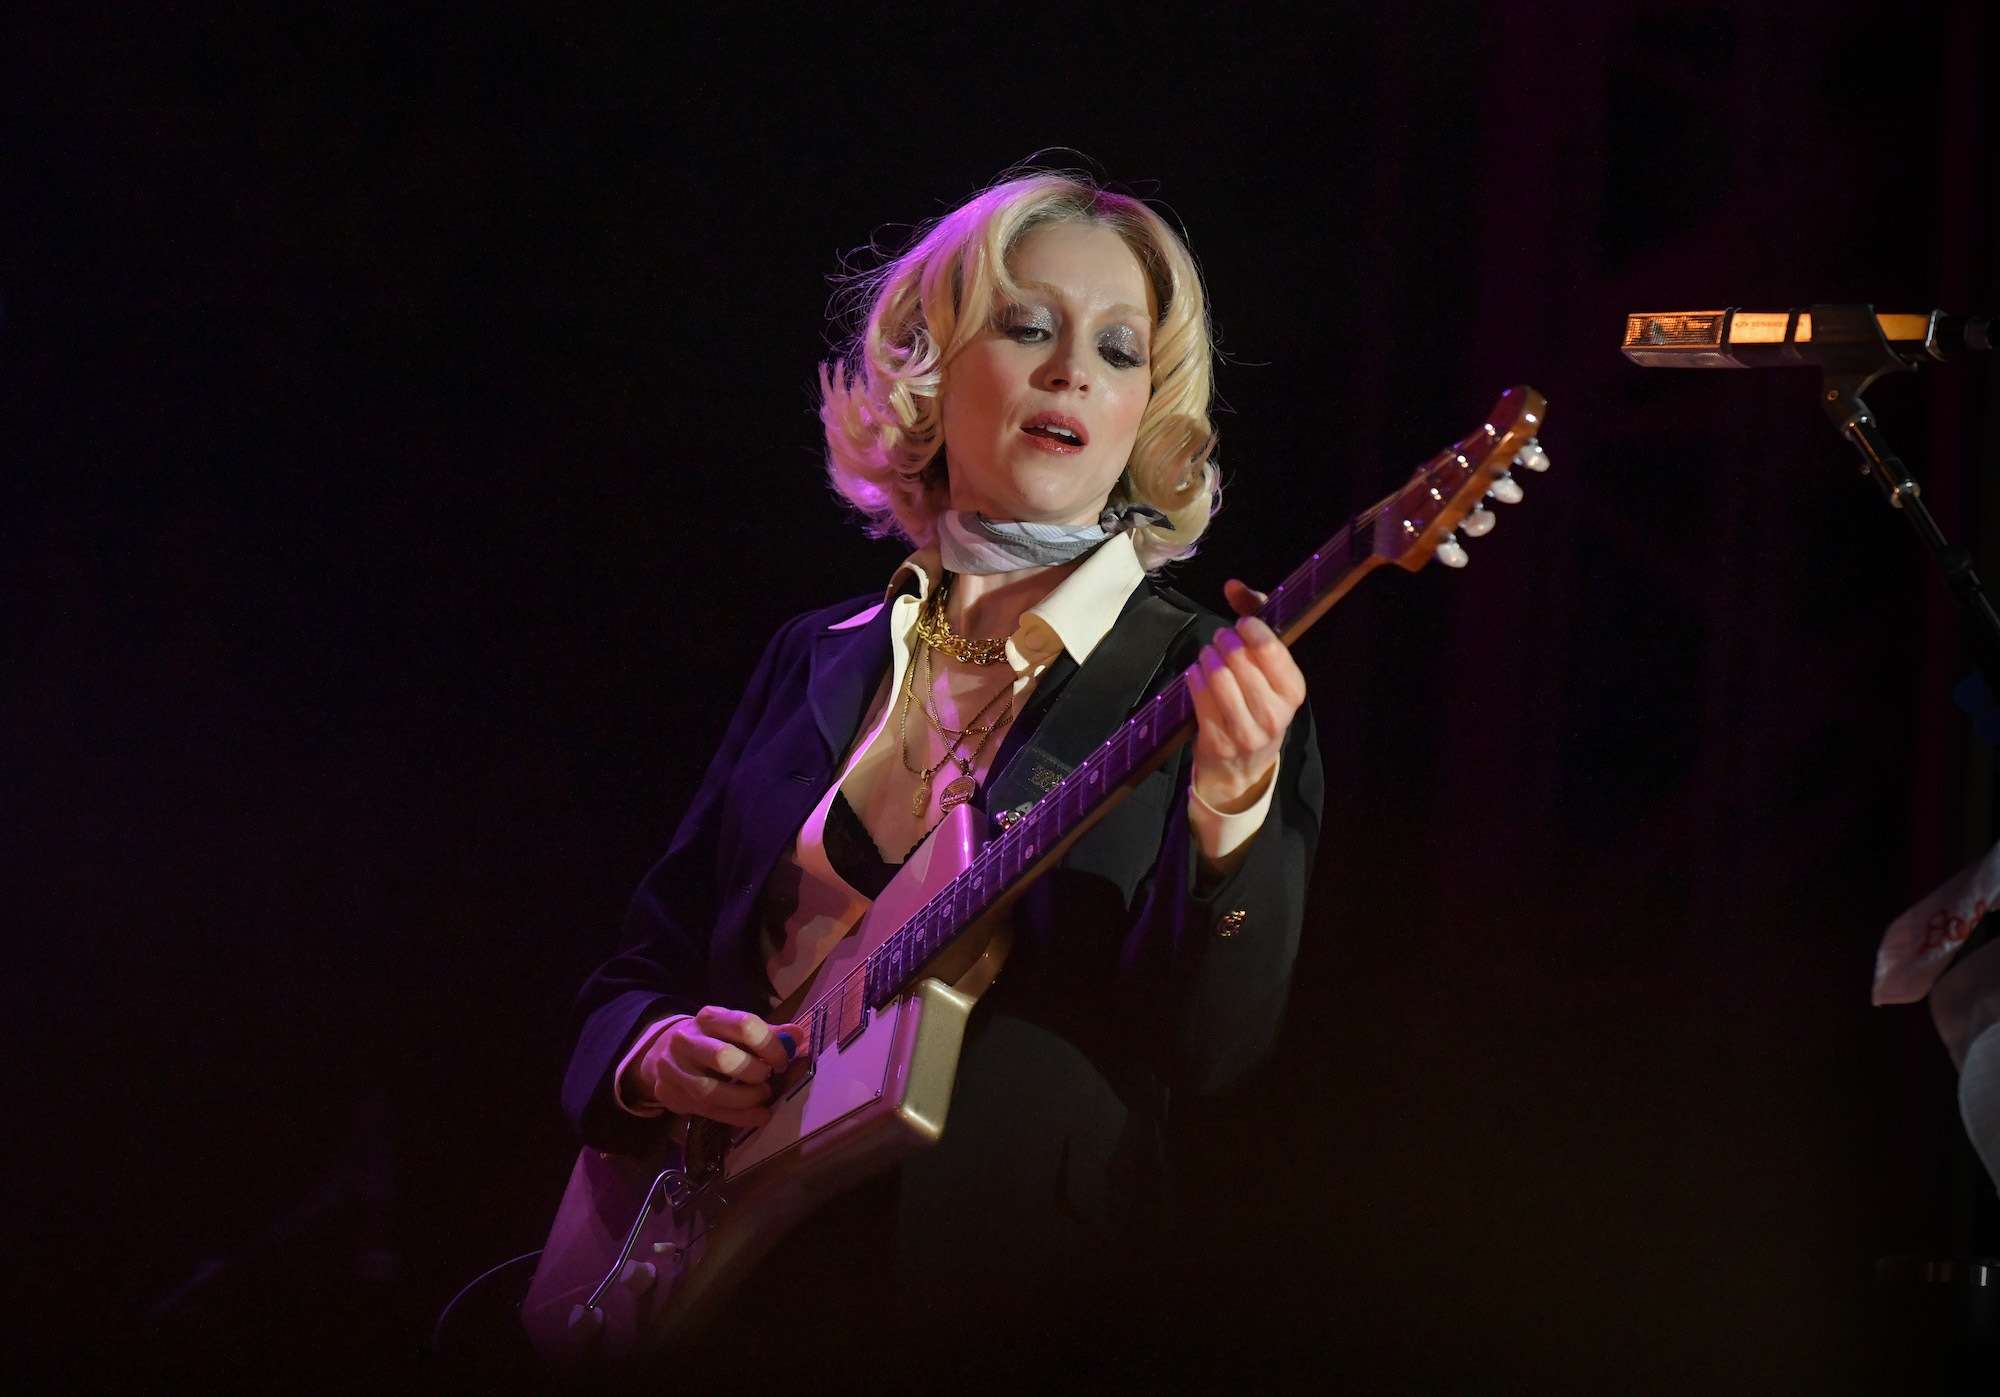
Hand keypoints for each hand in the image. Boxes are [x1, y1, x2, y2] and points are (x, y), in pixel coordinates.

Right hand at [621, 1005, 807, 1128]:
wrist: (662, 1055)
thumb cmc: (710, 1040)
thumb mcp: (733, 1029)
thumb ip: (766, 1033)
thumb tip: (797, 1035)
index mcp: (709, 1018)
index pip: (743, 1025)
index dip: (769, 1045)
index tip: (782, 1061)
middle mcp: (687, 1040)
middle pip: (724, 1057)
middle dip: (753, 1072)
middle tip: (767, 1077)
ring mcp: (675, 1069)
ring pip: (711, 1090)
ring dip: (745, 1098)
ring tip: (763, 1097)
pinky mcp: (671, 1096)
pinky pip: (708, 1111)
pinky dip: (739, 1117)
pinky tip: (758, 1116)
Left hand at [1186, 579, 1306, 811]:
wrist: (1244, 766)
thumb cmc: (1258, 703)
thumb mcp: (1268, 667)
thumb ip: (1256, 617)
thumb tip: (1232, 585)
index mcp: (1294, 691)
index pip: (1270, 648)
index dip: (1250, 627)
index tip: (1241, 624)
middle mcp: (1275, 713)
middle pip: (1238, 658)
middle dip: (1223, 641)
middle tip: (1220, 640)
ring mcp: (1246, 731)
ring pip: (1217, 676)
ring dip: (1206, 658)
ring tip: (1208, 656)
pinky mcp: (1218, 741)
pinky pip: (1199, 695)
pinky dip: (1194, 677)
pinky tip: (1198, 675)